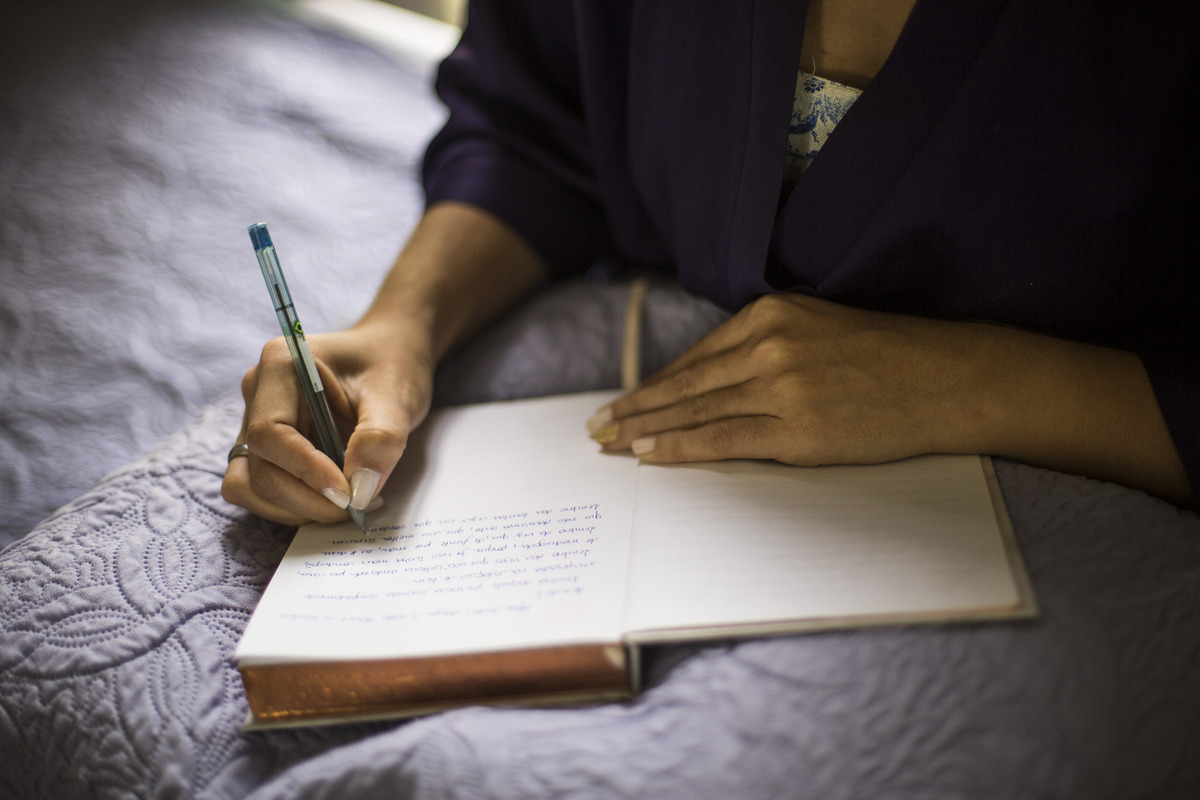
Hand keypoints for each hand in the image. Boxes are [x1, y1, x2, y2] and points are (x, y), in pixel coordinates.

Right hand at [221, 320, 434, 524]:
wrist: (388, 358)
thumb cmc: (390, 365)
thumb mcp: (398, 394)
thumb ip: (381, 437)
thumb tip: (359, 487)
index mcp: (281, 363)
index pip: (270, 432)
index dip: (305, 471)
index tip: (347, 493)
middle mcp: (257, 392)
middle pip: (258, 467)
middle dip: (307, 499)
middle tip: (357, 506)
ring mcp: (253, 421)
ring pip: (249, 486)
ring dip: (295, 508)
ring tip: (347, 504)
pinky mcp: (264, 448)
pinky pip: (261, 491)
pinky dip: (294, 506)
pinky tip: (333, 499)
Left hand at [587, 292, 1192, 504]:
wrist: (951, 379)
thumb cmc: (891, 355)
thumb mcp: (821, 327)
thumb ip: (766, 344)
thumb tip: (717, 379)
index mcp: (770, 312)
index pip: (695, 357)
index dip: (653, 385)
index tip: (623, 402)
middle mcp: (767, 343)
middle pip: (683, 384)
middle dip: (633, 409)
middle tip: (594, 428)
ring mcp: (780, 386)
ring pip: (694, 412)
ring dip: (644, 431)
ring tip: (609, 445)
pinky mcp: (797, 429)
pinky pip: (722, 441)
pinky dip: (679, 449)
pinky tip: (649, 457)